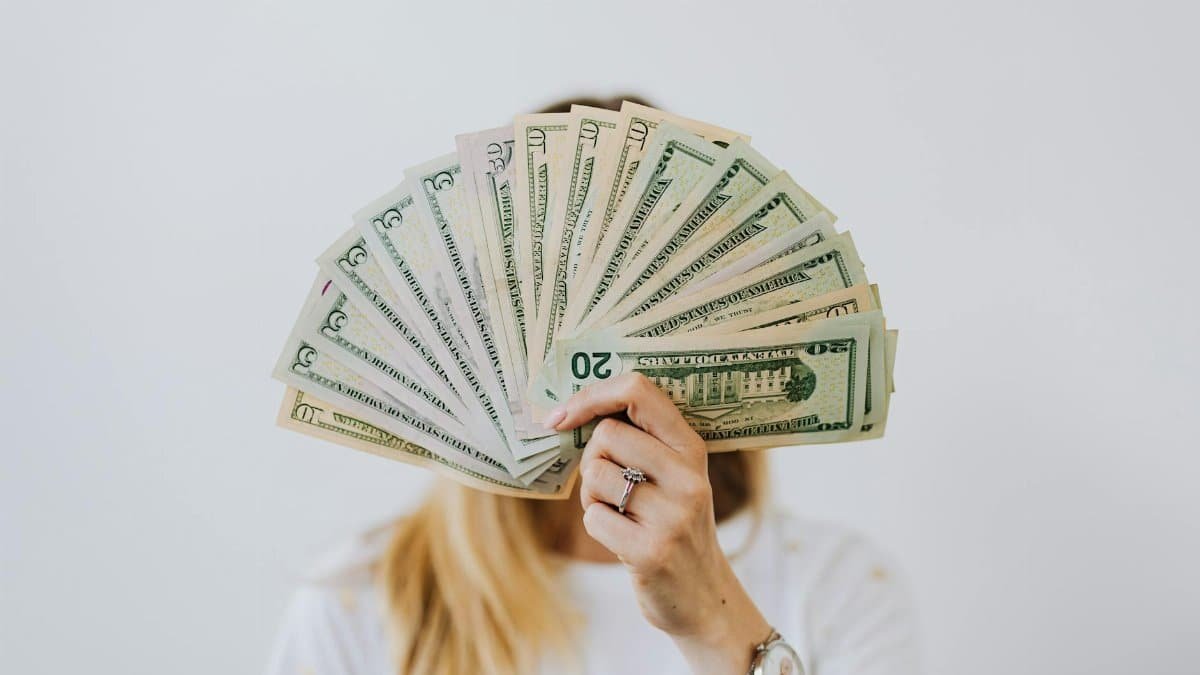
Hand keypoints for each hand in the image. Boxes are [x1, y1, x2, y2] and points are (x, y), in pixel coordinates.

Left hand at [546, 373, 771, 674]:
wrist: (704, 598)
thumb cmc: (673, 526)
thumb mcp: (675, 476)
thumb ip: (641, 441)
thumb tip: (570, 409)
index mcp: (691, 448)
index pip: (639, 391)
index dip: (591, 395)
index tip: (562, 416)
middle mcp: (688, 476)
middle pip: (606, 434)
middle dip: (592, 460)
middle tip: (609, 488)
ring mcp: (673, 515)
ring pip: (595, 476)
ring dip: (592, 498)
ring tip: (620, 515)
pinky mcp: (651, 551)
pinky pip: (592, 518)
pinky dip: (596, 526)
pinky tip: (622, 539)